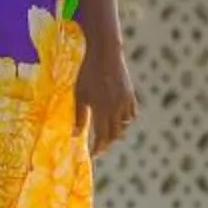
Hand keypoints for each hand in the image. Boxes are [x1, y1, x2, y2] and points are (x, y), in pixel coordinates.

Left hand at [77, 39, 137, 154]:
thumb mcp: (79, 94)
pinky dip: (126, 120)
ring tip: (108, 133)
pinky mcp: (130, 94)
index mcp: (102, 110)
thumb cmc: (87, 73)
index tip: (94, 155)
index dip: (98, 148)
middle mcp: (116, 109)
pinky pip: (131, 114)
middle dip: (106, 142)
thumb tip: (76, 134)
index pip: (102, 137)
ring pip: (124, 125)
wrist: (106, 52)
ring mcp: (125, 102)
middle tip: (99, 146)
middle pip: (114, 134)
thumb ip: (79, 115)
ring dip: (116, 132)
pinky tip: (119, 119)